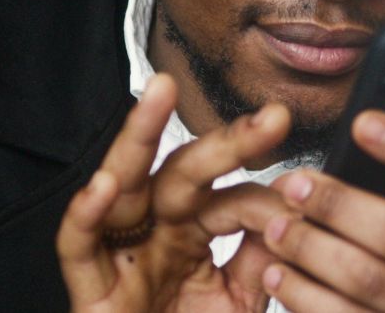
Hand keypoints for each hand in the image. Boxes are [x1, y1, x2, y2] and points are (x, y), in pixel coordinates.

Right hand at [56, 74, 292, 311]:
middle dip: (221, 142)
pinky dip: (86, 216)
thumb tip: (294, 215)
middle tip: (270, 116)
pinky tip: (103, 187)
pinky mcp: (88, 295)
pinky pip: (78, 248)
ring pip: (123, 190)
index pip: (230, 199)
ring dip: (137, 140)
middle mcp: (154, 239)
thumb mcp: (241, 307)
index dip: (268, 194)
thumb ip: (264, 264)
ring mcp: (118, 261)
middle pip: (182, 177)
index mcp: (192, 238)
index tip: (307, 187)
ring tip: (157, 93)